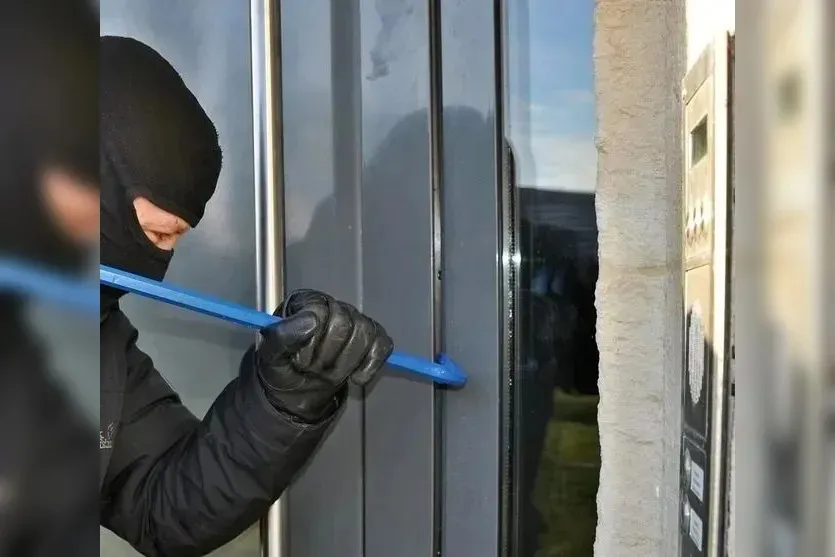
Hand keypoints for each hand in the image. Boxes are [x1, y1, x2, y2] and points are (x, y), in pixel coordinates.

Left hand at [255, 289, 393, 421]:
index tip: (300, 361)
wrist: (296, 392)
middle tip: (314, 371)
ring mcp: (356, 321)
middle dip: (328, 357)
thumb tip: (310, 321)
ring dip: (346, 365)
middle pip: (346, 324)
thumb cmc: (283, 368)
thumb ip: (281, 336)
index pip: (320, 313)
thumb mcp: (269, 356)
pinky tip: (354, 377)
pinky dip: (369, 366)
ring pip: (366, 334)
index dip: (311, 344)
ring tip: (328, 375)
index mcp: (307, 302)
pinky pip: (382, 345)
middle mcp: (334, 306)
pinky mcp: (373, 339)